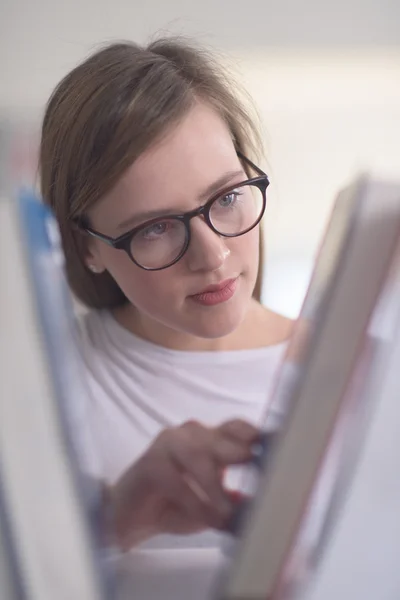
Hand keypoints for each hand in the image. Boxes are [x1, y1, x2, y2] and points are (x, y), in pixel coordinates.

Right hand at [108, 419, 258, 549]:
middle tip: (252, 469)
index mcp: (211, 439)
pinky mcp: (151, 461)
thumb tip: (261, 506)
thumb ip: (234, 501)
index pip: (236, 428)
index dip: (253, 435)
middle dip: (237, 454)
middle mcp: (192, 435)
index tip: (272, 446)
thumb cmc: (176, 506)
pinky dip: (193, 500)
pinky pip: (176, 479)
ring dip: (214, 487)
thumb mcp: (213, 506)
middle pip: (219, 438)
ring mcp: (169, 443)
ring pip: (198, 456)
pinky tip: (205, 517)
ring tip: (226, 513)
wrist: (134, 516)